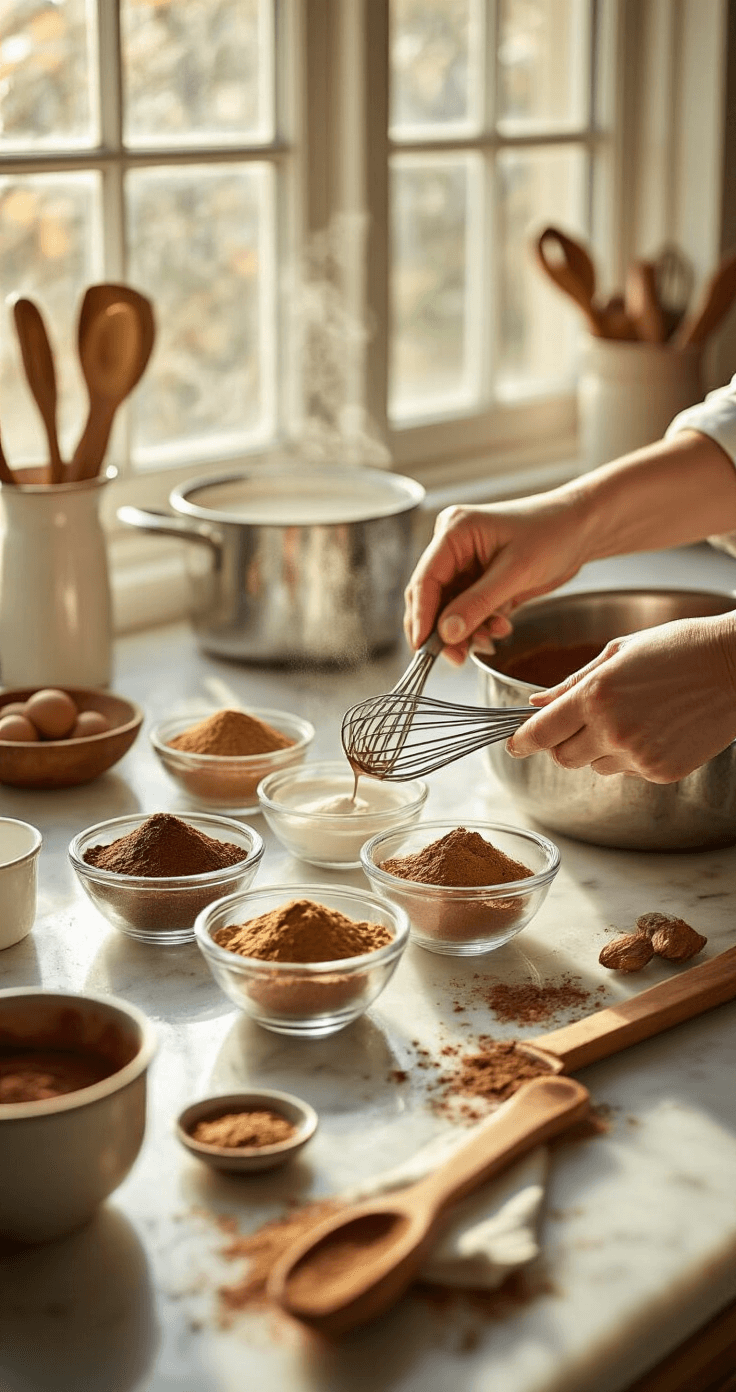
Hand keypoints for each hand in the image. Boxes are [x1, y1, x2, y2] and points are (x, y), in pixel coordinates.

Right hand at [404, 491, 590, 664]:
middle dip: (443, 630)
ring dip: (466, 630)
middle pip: (431, 597)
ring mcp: (467, 564)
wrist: (582, 529)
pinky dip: (481, 625)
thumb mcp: (515, 572)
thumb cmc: (553, 533)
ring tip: (489, 640)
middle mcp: (454, 547)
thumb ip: (478, 603)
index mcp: (454, 532)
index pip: (424, 580)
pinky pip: (470, 610)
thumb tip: (446, 634)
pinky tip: (500, 627)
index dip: (422, 617)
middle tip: (456, 657)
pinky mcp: (482, 580)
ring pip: (450, 609)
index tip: (424, 649)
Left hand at [507, 616, 735, 781]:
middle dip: (562, 743)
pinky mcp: (661, 772)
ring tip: (633, 716)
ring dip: (599, 748)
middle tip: (582, 722)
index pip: (541, 732)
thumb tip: (536, 702)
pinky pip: (628, 772)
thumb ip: (572, 683)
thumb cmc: (679, 648)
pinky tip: (655, 728)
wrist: (735, 667)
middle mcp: (612, 730)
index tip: (514, 744)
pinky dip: (632, 756)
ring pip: (595, 766)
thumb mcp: (619, 652)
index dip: (522, 741)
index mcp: (596, 695)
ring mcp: (639, 755)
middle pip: (562, 757)